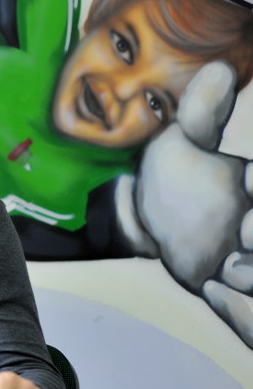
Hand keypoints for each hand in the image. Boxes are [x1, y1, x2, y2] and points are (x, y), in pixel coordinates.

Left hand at [122, 61, 252, 347]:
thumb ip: (203, 114)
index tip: (247, 184)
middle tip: (242, 230)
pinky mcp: (241, 301)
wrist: (146, 222)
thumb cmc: (174, 179)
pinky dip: (245, 315)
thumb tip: (218, 67)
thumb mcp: (183, 145)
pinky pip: (252, 321)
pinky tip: (214, 291)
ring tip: (224, 268)